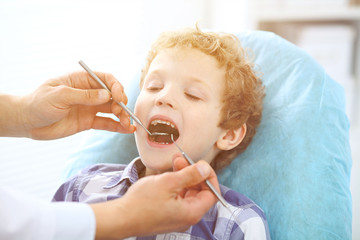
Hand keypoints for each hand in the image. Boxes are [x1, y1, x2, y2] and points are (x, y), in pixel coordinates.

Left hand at [16, 71, 134, 138]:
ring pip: (112, 110)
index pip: (106, 79)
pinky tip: (126, 129)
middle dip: (121, 103)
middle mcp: (88, 93)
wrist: (28, 122)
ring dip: (122, 115)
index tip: (120, 97)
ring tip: (127, 124)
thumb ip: (84, 96)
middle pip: (112, 95)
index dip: (116, 86)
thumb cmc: (39, 103)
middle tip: (121, 112)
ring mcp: (89, 107)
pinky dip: (117, 126)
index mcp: (81, 80)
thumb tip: (107, 95)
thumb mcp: (60, 96)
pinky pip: (106, 123)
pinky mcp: (88, 122)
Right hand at [91, 156, 218, 238]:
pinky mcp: (167, 215)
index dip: (209, 177)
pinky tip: (167, 175)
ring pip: (187, 194)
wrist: (120, 218)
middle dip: (193, 174)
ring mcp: (177, 217)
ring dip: (183, 177)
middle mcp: (187, 217)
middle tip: (181, 159)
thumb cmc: (142, 202)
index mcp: (192, 212)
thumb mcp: (169, 182)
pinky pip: (177, 198)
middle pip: (199, 192)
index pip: (212, 194)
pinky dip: (175, 185)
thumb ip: (190, 175)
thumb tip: (205, 168)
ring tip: (173, 162)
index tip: (201, 164)